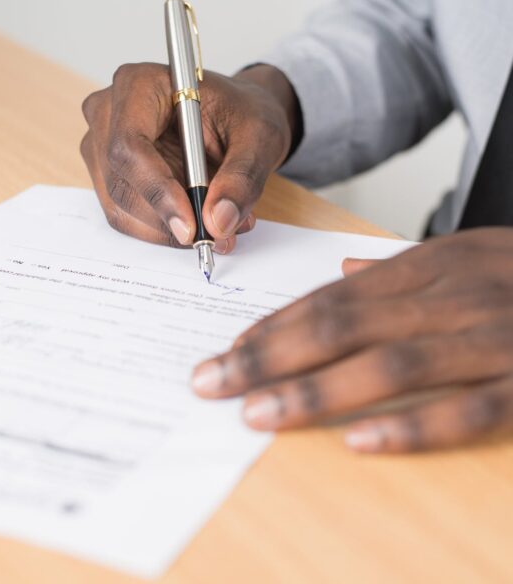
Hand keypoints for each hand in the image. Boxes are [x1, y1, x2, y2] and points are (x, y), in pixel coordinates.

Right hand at [80, 63, 298, 252]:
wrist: (235, 118)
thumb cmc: (242, 114)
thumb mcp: (259, 138)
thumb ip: (242, 178)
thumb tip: (218, 221)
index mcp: (139, 85)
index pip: (130, 146)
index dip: (157, 191)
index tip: (190, 226)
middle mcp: (109, 114)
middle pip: (121, 184)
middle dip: (168, 220)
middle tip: (216, 235)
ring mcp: (103, 148)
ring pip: (122, 208)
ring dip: (169, 230)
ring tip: (219, 226)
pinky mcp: (110, 177)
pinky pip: (128, 218)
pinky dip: (164, 230)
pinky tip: (199, 221)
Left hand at [191, 228, 512, 452]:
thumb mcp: (463, 252)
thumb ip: (398, 267)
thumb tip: (342, 271)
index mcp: (426, 266)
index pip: (328, 297)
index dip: (273, 325)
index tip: (225, 351)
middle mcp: (447, 298)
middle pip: (339, 327)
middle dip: (268, 357)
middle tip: (211, 383)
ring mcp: (488, 341)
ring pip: (387, 367)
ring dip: (316, 392)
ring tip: (257, 416)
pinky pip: (465, 411)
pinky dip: (411, 428)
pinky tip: (357, 443)